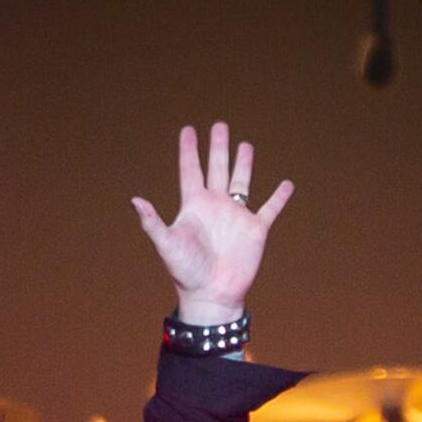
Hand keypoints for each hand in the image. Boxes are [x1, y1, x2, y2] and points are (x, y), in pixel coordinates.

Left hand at [131, 121, 291, 325]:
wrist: (212, 296)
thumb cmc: (186, 273)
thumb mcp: (167, 245)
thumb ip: (153, 222)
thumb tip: (135, 200)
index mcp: (194, 206)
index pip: (191, 170)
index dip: (189, 150)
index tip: (188, 130)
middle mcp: (215, 206)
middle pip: (217, 169)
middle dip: (218, 147)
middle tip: (220, 126)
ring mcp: (236, 216)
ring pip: (241, 182)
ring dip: (243, 164)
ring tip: (245, 145)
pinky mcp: (255, 230)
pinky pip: (270, 209)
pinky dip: (279, 197)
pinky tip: (287, 185)